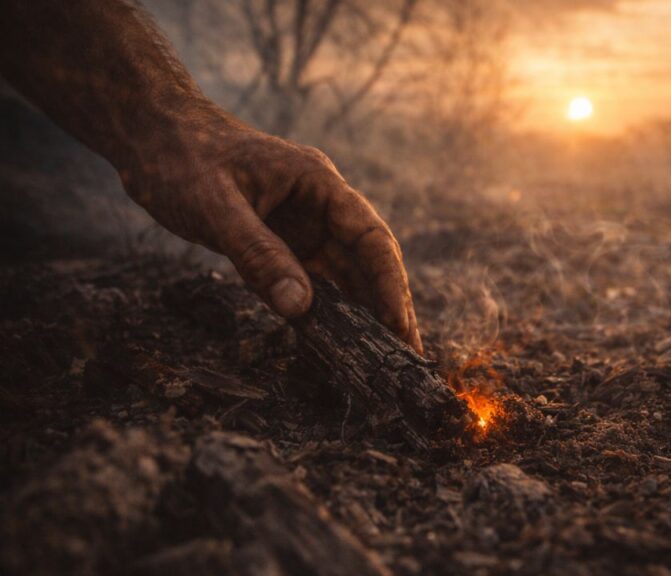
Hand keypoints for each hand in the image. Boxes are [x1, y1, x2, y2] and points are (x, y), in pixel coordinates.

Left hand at [118, 109, 421, 352]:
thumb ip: (258, 255)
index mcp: (319, 183)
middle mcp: (320, 206)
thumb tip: (298, 308)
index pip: (370, 238)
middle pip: (367, 261)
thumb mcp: (216, 207)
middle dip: (389, 307)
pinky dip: (327, 311)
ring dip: (363, 313)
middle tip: (407, 356)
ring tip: (385, 358)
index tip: (398, 326)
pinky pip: (312, 281)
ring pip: (344, 275)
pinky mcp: (281, 243)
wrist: (151, 137)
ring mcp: (302, 225)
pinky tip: (339, 342)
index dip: (389, 284)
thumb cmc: (183, 159)